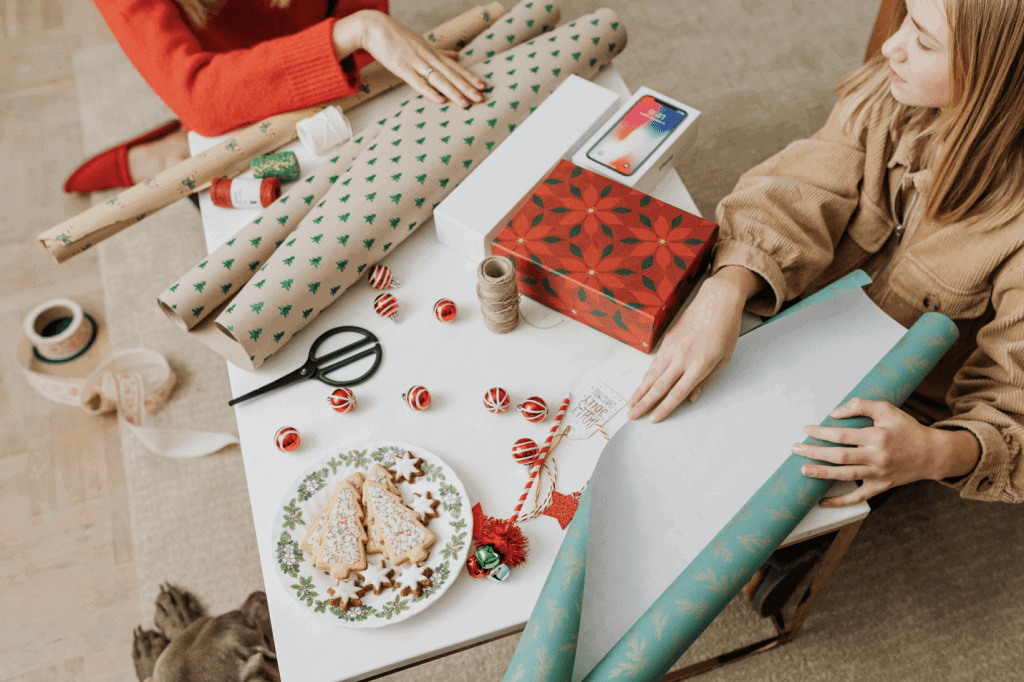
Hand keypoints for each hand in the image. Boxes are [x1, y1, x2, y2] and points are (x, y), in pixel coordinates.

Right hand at [334, 11, 486, 107]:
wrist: (374, 27)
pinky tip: (440, 100)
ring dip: (453, 91)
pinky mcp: (401, 67)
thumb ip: (440, 52)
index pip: (455, 67)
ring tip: (466, 103)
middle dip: (467, 87)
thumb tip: (457, 56)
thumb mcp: (422, 43)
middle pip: (451, 74)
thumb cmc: (397, 37)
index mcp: (432, 52)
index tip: (484, 85)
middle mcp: (427, 57)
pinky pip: (418, 82)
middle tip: (482, 98)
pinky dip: (429, 91)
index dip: (469, 76)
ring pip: (438, 79)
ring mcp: (415, 62)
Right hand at [627, 267, 760, 421]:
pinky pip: (654, 363)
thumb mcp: (723, 360)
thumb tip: (691, 398)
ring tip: (629, 404)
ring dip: (639, 391)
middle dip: (643, 403)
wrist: (717, 301)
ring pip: (651, 375)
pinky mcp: (667, 341)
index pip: (677, 393)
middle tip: (631, 415)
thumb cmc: (725, 330)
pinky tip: (640, 385)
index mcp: (699, 365)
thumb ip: (705, 381)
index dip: (664, 408)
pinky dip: (645, 376)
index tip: (653, 419)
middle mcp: (682, 358)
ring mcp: (672, 348)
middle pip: (658, 386)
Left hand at [795, 398, 980, 506]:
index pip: (842, 435)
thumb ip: (861, 406)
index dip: (822, 433)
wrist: (932, 454)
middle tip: (795, 449)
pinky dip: (839, 502)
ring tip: (803, 470)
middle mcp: (877, 457)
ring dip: (822, 474)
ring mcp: (878, 475)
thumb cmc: (907, 429)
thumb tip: (835, 413)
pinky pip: (857, 497)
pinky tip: (822, 501)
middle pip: (839, 456)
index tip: (807, 430)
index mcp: (877, 436)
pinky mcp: (880, 487)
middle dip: (814, 453)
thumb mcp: (887, 410)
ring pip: (845, 476)